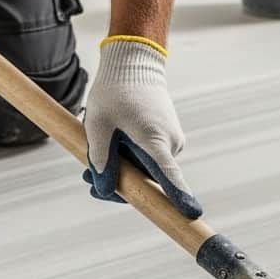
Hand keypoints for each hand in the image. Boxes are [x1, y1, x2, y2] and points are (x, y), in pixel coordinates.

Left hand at [83, 38, 201, 218]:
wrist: (134, 64)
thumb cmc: (114, 91)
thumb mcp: (97, 125)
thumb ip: (100, 160)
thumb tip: (104, 190)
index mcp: (155, 138)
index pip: (169, 175)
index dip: (179, 197)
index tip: (192, 214)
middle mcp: (170, 143)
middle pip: (148, 180)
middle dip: (119, 184)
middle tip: (87, 180)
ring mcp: (171, 141)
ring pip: (146, 170)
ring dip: (122, 171)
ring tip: (90, 164)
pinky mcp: (167, 138)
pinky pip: (149, 159)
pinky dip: (130, 160)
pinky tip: (110, 149)